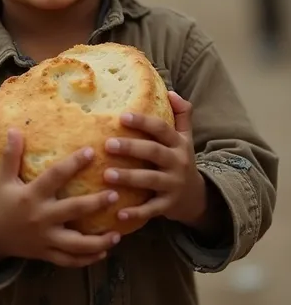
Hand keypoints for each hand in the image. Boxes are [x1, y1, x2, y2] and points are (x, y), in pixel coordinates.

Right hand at [0, 129, 120, 267]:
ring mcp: (46, 239)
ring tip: (117, 234)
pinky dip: (87, 259)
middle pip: (73, 210)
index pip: (55, 177)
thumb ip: (10, 155)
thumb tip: (14, 129)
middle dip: (95, 204)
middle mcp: (41, 218)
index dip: (73, 163)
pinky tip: (104, 252)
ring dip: (98, 241)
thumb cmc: (2, 203)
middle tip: (115, 195)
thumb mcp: (4, 179)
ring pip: (75, 244)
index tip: (91, 151)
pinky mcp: (48, 254)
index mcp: (32, 196)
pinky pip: (70, 260)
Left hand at [103, 92, 207, 227]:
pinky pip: (151, 210)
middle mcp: (177, 162)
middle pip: (154, 152)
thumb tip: (171, 92)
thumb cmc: (181, 161)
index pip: (162, 129)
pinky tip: (117, 212)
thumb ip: (182, 114)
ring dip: (129, 178)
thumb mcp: (186, 137)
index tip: (122, 116)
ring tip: (107, 175)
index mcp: (178, 144)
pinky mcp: (168, 206)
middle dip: (131, 148)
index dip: (144, 122)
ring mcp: (173, 185)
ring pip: (150, 180)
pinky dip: (136, 213)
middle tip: (107, 144)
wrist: (196, 197)